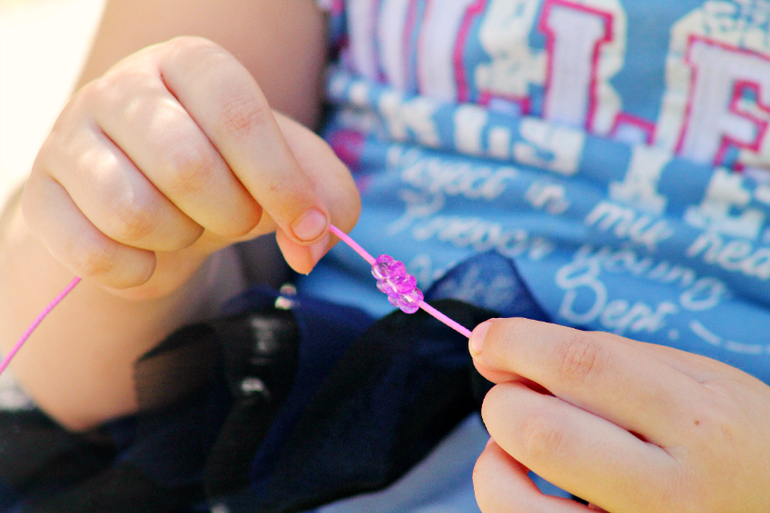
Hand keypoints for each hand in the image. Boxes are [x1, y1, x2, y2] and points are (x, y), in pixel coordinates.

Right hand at [21, 36, 358, 298]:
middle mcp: (123, 87)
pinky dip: (137, 272)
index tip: (306, 226)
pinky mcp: (42, 196)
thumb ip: (327, 197)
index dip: (280, 182)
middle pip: (186, 166)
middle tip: (238, 219)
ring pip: (133, 212)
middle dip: (231, 215)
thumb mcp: (290, 172)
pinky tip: (148, 255)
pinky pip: (93, 253)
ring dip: (180, 239)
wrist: (156, 195)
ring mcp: (71, 138)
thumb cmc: (230, 175)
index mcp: (193, 64)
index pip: (238, 116)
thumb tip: (312, 243)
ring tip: (186, 226)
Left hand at [469, 318, 769, 511]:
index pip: (584, 366)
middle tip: (513, 394)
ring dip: (494, 459)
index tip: (486, 338)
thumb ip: (614, 357)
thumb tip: (513, 352)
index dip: (517, 342)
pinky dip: (508, 498)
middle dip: (503, 402)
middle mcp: (672, 492)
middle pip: (541, 432)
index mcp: (700, 424)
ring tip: (516, 444)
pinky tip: (528, 483)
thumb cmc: (738, 442)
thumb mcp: (705, 383)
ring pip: (516, 503)